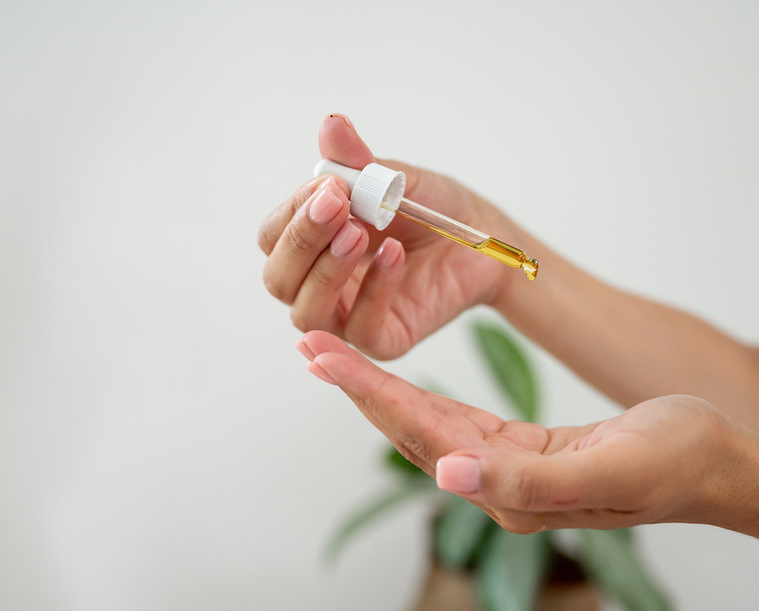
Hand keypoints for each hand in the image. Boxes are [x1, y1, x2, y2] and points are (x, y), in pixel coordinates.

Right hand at [259, 114, 519, 359]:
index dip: (292, 213)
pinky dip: (374, 289)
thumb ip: (359, 160)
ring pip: (308, 311)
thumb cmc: (433, 210)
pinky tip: (394, 254)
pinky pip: (361, 327)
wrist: (485, 238)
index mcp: (312, 244)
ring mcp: (348, 316)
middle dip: (302, 240)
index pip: (273, 237)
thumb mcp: (396, 178)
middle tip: (338, 205)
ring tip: (361, 233)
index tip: (328, 186)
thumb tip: (332, 124)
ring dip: (328, 270)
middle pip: (279, 278)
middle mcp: (321, 283)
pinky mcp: (384, 338)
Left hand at [297, 330, 736, 532]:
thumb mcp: (607, 467)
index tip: (323, 355)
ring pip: (429, 424)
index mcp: (511, 490)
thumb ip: (527, 478)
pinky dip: (421, 394)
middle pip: (413, 430)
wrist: (715, 464)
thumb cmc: (674, 461)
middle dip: (361, 388)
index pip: (424, 436)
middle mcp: (499, 485)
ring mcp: (510, 469)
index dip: (373, 393)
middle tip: (311, 344)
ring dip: (382, 389)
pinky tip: (397, 380)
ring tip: (337, 356)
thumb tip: (448, 474)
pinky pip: (458, 420)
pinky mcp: (524, 451)